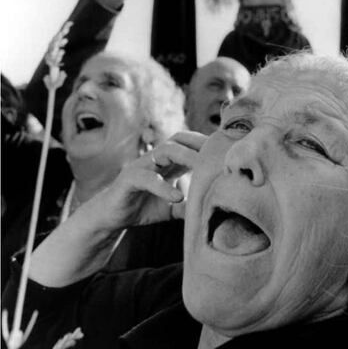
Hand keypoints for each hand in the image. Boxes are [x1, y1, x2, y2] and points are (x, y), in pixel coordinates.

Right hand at [84, 131, 205, 231]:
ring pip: (164, 151)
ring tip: (201, 168)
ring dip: (185, 156)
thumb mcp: (173, 208)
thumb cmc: (144, 207)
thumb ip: (191, 205)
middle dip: (198, 144)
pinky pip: (147, 178)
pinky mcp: (128, 179)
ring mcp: (141, 166)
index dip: (206, 144)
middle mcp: (155, 158)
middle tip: (217, 155)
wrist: (111, 217)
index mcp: (167, 161)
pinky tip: (176, 197)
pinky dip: (163, 186)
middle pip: (179, 139)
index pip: (188, 142)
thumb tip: (214, 210)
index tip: (226, 151)